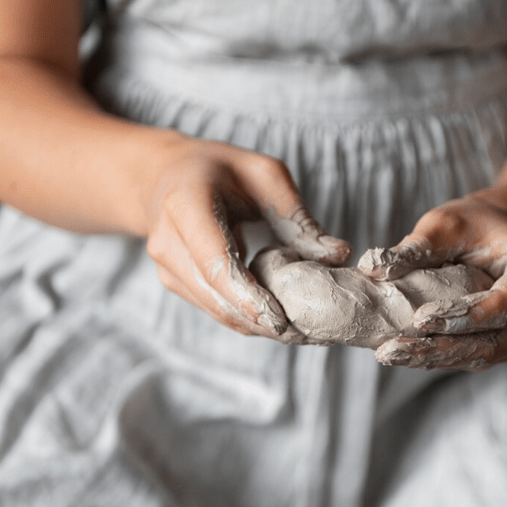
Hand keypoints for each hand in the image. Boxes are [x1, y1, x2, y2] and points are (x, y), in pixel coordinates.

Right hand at [144, 136, 350, 339]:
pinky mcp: (176, 283)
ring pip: (216, 310)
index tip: (282, 321)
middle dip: (263, 322)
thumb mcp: (265, 174)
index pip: (216, 263)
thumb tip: (339, 254)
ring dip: (259, 327)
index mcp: (185, 205)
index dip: (248, 296)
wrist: (167, 176)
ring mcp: (167, 267)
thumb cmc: (223, 170)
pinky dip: (249, 318)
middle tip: (313, 335)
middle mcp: (167, 242)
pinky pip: (215, 308)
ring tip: (306, 334)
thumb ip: (298, 216)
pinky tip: (283, 321)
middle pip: (217, 296)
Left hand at [357, 194, 506, 369]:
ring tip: (391, 354)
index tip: (419, 319)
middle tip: (391, 350)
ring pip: (485, 356)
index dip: (463, 317)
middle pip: (495, 341)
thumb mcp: (444, 224)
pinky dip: (442, 358)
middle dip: (441, 347)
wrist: (496, 235)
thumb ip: (414, 247)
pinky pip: (479, 358)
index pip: (506, 305)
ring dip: (436, 358)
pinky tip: (406, 354)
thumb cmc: (473, 224)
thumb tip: (372, 267)